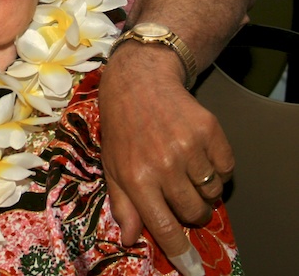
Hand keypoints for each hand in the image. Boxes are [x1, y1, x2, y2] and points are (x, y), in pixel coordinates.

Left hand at [99, 44, 233, 272]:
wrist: (139, 82)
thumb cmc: (122, 127)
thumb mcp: (112, 166)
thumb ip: (122, 204)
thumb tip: (130, 239)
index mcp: (136, 176)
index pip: (164, 227)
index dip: (181, 253)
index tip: (193, 270)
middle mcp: (163, 163)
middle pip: (194, 213)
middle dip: (190, 210)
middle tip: (176, 189)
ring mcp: (188, 146)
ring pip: (212, 193)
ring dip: (203, 187)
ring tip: (184, 165)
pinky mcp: (209, 130)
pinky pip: (227, 168)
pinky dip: (217, 167)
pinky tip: (196, 151)